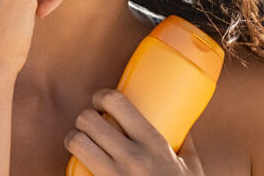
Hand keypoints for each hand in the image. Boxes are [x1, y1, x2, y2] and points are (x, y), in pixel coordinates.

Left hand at [64, 89, 205, 175]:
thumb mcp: (191, 169)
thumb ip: (186, 145)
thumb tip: (183, 123)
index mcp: (154, 144)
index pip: (117, 102)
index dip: (101, 96)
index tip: (100, 102)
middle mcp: (132, 158)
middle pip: (88, 120)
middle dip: (84, 118)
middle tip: (90, 125)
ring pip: (76, 142)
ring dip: (74, 139)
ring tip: (81, 142)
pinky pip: (75, 171)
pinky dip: (72, 167)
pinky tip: (78, 167)